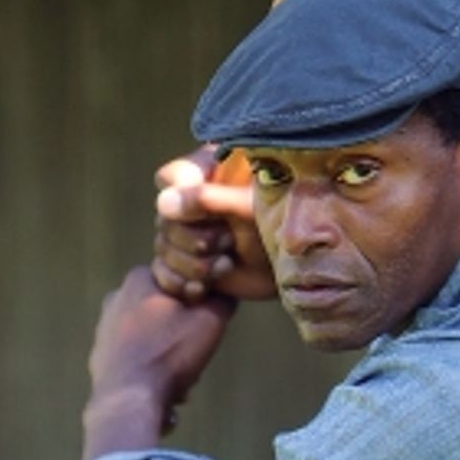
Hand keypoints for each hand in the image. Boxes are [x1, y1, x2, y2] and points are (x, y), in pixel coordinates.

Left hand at [83, 265, 236, 458]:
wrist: (129, 400)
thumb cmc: (169, 354)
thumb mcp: (210, 322)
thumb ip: (222, 299)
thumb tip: (225, 291)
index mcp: (138, 280)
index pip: (175, 276)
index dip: (195, 296)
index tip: (203, 317)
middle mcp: (115, 298)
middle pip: (162, 309)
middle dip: (180, 330)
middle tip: (193, 352)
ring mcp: (103, 329)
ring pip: (150, 336)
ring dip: (167, 354)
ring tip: (181, 379)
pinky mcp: (100, 358)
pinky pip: (136, 358)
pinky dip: (150, 369)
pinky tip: (162, 389)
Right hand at [151, 146, 276, 302]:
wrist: (297, 267)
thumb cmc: (282, 223)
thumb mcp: (250, 206)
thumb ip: (210, 199)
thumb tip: (165, 203)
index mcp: (208, 173)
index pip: (171, 177)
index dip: (182, 197)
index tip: (208, 212)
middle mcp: (191, 201)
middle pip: (165, 220)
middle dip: (195, 239)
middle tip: (229, 242)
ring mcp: (187, 233)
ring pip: (162, 249)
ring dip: (193, 264)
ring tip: (226, 264)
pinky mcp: (187, 263)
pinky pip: (162, 274)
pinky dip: (180, 283)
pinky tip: (203, 286)